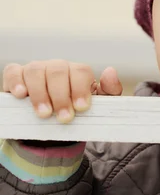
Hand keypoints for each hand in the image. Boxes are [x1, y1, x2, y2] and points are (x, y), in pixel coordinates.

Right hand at [2, 61, 121, 123]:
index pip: (81, 71)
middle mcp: (57, 67)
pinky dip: (16, 81)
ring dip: (40, 93)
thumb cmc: (77, 112)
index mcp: (78, 72)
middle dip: (61, 96)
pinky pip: (13, 71)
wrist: (54, 126)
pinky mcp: (17, 76)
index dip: (81, 89)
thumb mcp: (99, 105)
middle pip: (58, 71)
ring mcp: (37, 69)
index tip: (81, 108)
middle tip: (63, 117)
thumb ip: (110, 90)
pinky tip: (21, 95)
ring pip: (36, 71)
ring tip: (44, 114)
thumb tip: (111, 71)